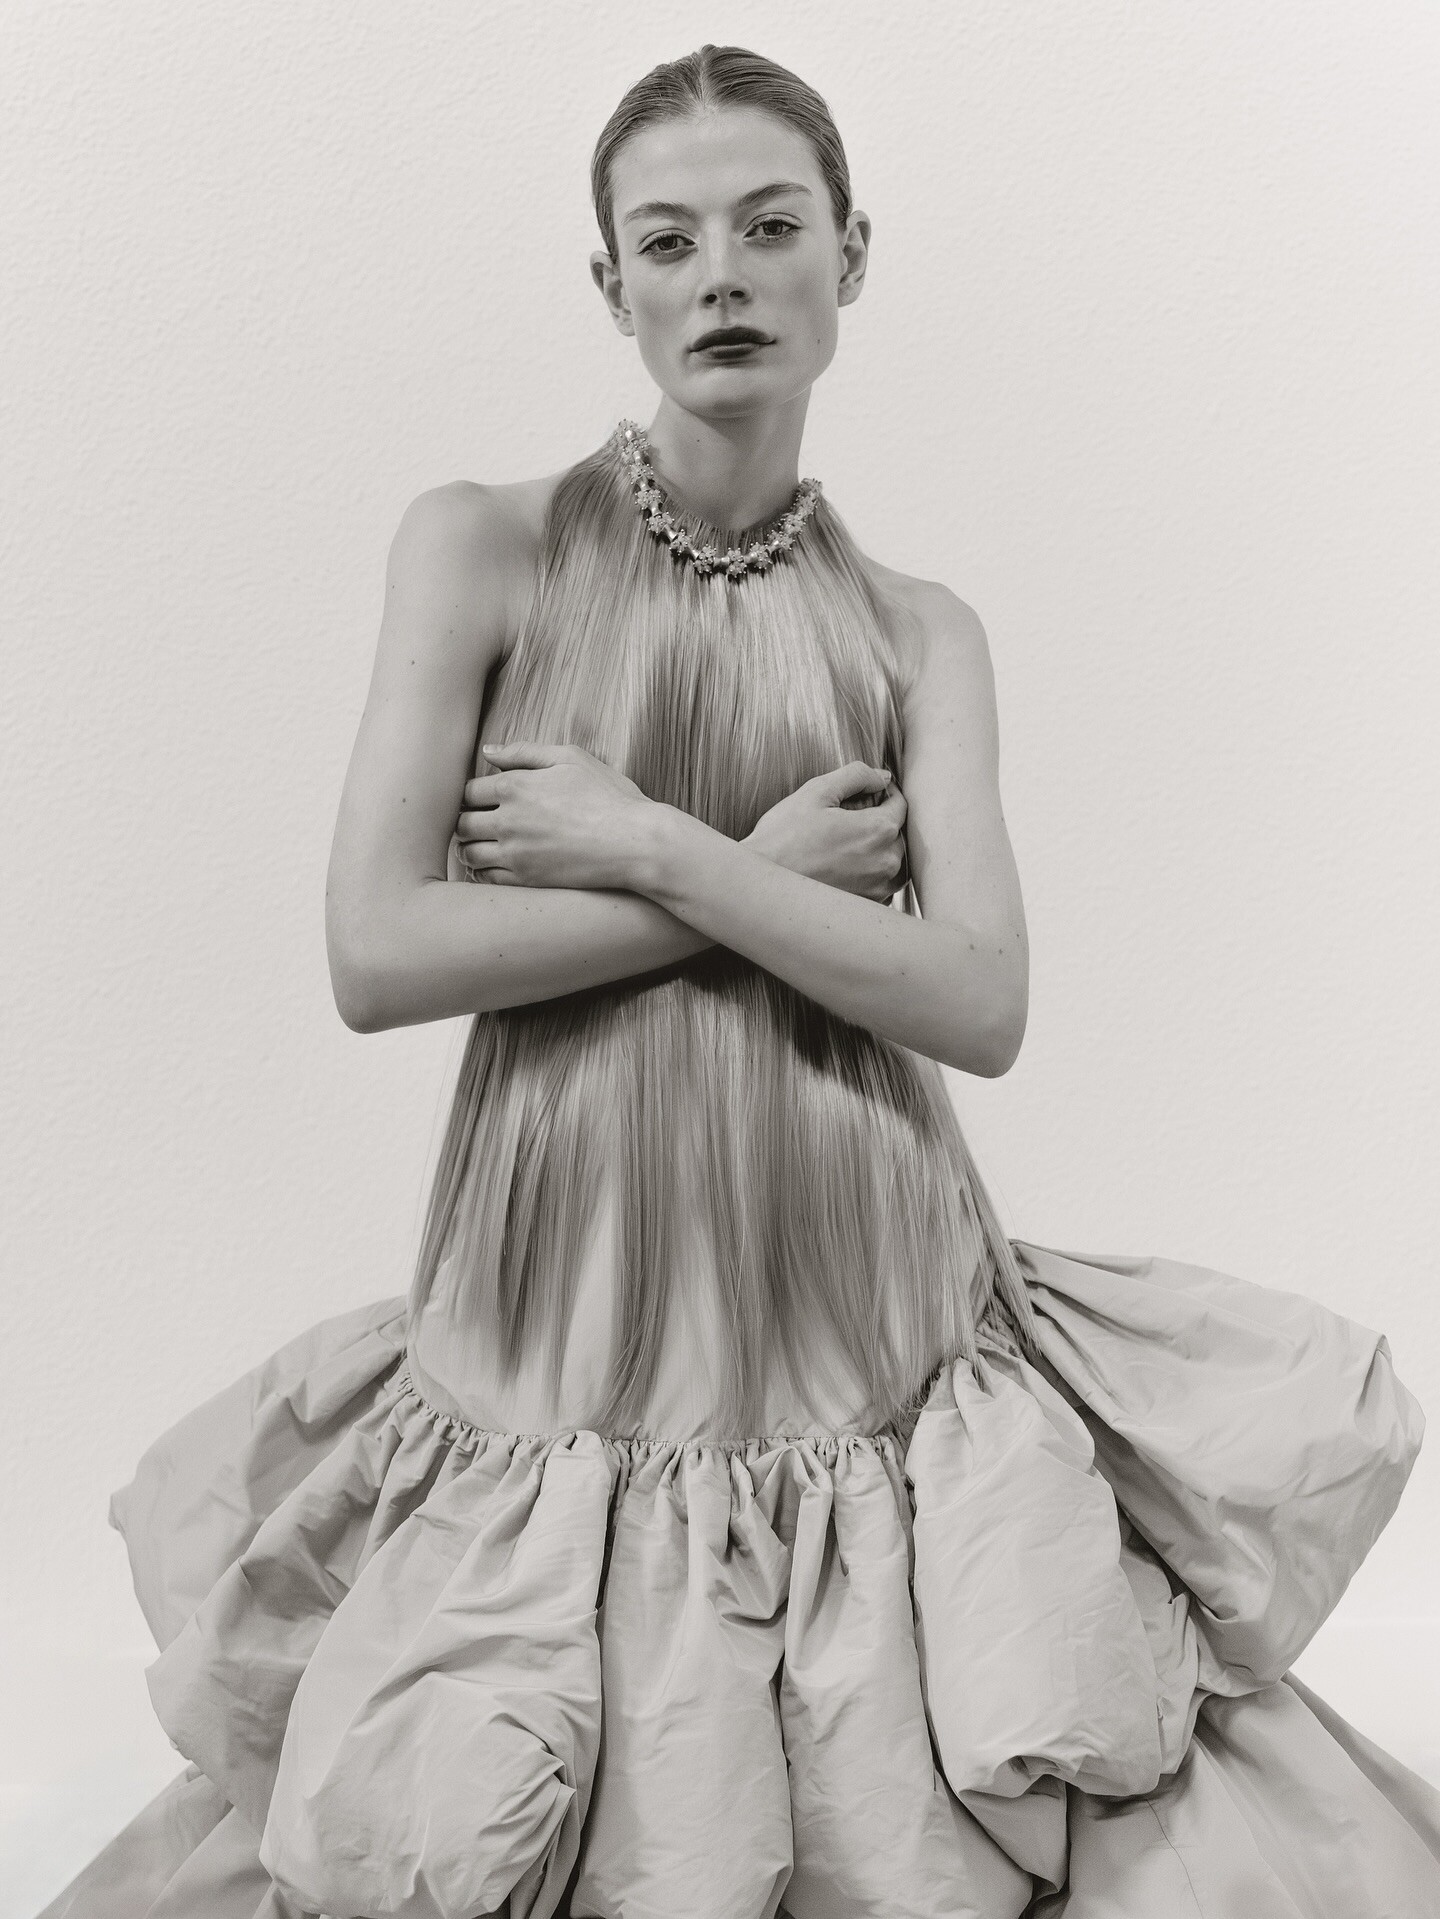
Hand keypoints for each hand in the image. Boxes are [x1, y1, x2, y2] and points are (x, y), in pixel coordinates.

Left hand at [456, 742, 654, 889]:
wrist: (634, 843)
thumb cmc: (608, 797)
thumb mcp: (571, 759)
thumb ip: (525, 752)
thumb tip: (488, 752)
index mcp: (514, 786)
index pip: (469, 791)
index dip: (474, 794)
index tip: (484, 799)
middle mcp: (507, 821)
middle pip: (463, 823)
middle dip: (467, 821)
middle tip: (479, 822)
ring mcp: (515, 853)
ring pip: (469, 853)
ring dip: (470, 848)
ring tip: (483, 845)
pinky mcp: (526, 879)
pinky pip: (487, 878)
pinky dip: (482, 872)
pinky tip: (493, 866)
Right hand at [745, 761, 908, 901]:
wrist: (762, 887)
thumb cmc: (783, 838)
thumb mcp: (816, 792)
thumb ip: (856, 776)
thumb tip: (883, 776)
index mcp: (879, 830)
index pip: (900, 804)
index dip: (885, 793)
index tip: (867, 793)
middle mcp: (887, 862)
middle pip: (898, 833)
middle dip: (881, 821)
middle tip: (849, 819)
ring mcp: (879, 888)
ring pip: (894, 860)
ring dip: (880, 848)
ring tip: (847, 844)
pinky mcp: (867, 907)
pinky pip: (882, 884)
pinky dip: (871, 873)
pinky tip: (843, 867)